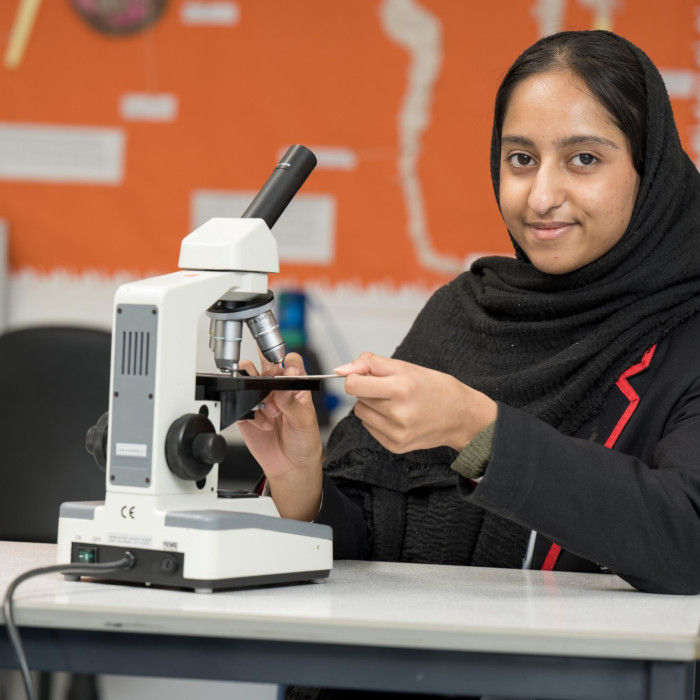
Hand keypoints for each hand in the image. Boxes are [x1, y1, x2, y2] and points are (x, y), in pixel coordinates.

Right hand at [236, 352, 322, 520]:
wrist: (291, 467)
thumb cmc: (304, 441)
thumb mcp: (305, 420)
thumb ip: (292, 400)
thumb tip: (283, 381)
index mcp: (295, 385)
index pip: (290, 361)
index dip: (286, 360)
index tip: (286, 369)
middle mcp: (277, 389)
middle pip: (265, 364)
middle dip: (267, 372)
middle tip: (273, 386)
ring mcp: (260, 400)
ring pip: (248, 379)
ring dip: (258, 392)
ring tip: (272, 411)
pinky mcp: (247, 414)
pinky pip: (241, 404)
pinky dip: (253, 414)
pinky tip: (265, 425)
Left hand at [334, 352, 496, 453]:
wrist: (461, 416)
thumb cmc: (435, 388)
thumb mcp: (406, 366)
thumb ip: (370, 363)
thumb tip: (339, 370)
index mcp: (402, 388)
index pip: (353, 384)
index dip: (356, 377)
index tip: (368, 375)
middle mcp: (399, 413)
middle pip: (358, 398)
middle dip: (369, 390)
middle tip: (392, 389)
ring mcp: (397, 433)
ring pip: (361, 413)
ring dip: (372, 405)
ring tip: (395, 403)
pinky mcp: (395, 446)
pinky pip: (370, 427)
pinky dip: (379, 420)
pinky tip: (399, 417)